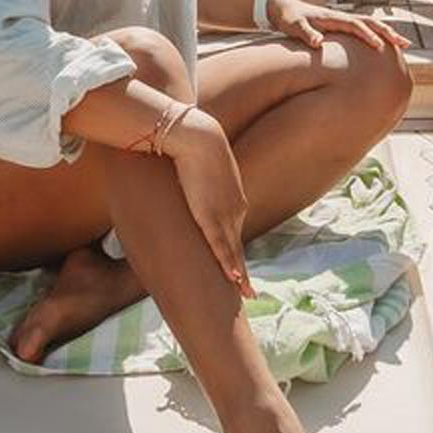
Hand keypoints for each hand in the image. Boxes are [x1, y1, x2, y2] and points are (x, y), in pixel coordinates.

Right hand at [155, 106, 252, 297]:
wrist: (199, 137)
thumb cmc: (194, 147)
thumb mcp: (198, 169)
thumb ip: (194, 181)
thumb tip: (184, 180)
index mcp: (233, 201)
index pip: (235, 234)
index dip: (236, 254)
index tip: (240, 270)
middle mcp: (235, 211)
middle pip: (238, 247)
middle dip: (242, 271)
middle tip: (248, 293)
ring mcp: (225, 215)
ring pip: (233, 252)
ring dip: (238, 275)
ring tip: (244, 295)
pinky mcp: (210, 216)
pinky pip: (221, 246)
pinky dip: (227, 264)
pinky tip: (234, 279)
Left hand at [274, 0, 410, 61]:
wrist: (281, 7)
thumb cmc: (288, 17)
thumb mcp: (294, 26)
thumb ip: (306, 33)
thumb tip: (318, 43)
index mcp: (332, 17)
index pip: (356, 25)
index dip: (368, 35)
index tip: (380, 46)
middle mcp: (340, 17)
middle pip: (370, 22)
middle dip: (388, 32)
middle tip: (405, 44)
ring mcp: (341, 20)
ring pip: (370, 24)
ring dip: (386, 33)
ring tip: (402, 44)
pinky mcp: (339, 25)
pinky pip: (363, 29)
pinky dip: (377, 34)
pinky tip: (383, 45)